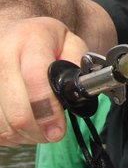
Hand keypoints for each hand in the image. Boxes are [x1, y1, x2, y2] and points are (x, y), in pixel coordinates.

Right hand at [0, 17, 87, 145]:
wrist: (14, 33)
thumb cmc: (45, 40)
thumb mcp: (71, 41)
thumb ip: (79, 62)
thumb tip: (79, 90)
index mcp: (31, 39)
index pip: (36, 78)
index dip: (48, 110)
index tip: (58, 130)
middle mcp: (3, 54)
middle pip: (17, 110)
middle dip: (38, 130)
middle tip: (53, 134)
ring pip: (3, 124)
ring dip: (25, 134)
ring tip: (40, 126)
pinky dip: (10, 133)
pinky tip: (24, 123)